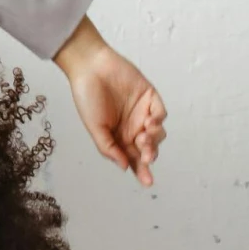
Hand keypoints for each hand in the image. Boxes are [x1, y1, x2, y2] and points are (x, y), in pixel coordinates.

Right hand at [54, 17, 167, 186]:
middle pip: (148, 148)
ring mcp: (142, 112)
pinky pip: (161, 113)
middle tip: (145, 155)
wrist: (90, 66)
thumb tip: (124, 167)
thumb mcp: (94, 127)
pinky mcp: (150, 97)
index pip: (132, 158)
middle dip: (148, 155)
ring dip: (154, 139)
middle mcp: (132, 126)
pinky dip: (158, 120)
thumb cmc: (87, 96)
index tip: (147, 182)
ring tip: (143, 136)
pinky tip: (150, 122)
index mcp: (118, 136)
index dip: (141, 171)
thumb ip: (108, 148)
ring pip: (158, 134)